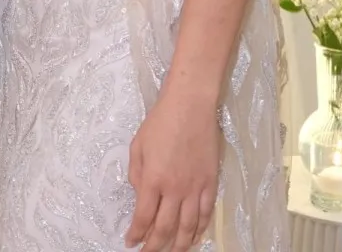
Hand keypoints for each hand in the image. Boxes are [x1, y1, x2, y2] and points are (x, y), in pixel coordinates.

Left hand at [125, 90, 219, 250]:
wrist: (190, 105)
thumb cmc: (160, 121)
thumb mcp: (138, 145)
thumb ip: (136, 174)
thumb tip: (140, 195)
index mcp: (153, 179)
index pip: (143, 217)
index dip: (136, 234)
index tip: (130, 242)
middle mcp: (175, 189)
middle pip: (165, 229)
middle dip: (155, 247)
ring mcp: (195, 188)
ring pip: (188, 228)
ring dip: (179, 245)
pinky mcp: (210, 183)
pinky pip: (206, 214)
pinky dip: (199, 230)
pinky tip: (193, 237)